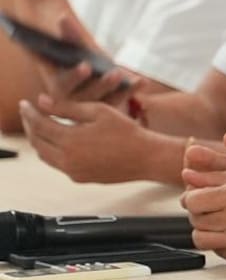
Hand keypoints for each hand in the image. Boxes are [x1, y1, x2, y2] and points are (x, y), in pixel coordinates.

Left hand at [19, 94, 149, 182]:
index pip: (39, 124)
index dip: (30, 113)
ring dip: (39, 140)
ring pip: (44, 155)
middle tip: (29, 114)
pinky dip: (52, 151)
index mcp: (70, 140)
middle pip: (37, 141)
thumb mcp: (99, 111)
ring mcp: (72, 171)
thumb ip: (68, 107)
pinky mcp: (80, 178)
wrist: (147, 157)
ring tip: (41, 127)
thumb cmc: (127, 131)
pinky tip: (59, 141)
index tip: (25, 103)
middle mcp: (67, 159)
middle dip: (30, 126)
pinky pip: (57, 164)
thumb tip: (42, 101)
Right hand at [27, 14, 130, 104]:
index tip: (86, 65)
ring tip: (129, 77)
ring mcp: (93, 104)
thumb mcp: (72, 44)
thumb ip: (70, 34)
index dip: (75, 76)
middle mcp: (74, 100)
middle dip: (101, 85)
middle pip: (87, 96)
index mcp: (57, 88)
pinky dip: (131, 90)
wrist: (81, 62)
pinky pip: (121, 97)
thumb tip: (63, 18)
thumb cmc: (72, 52)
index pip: (64, 85)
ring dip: (118, 89)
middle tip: (114, 74)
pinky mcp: (109, 102)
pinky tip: (141, 81)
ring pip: (106, 100)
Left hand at [180, 169, 225, 265]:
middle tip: (210, 208)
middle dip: (199, 212)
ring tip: (218, 221)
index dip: (193, 197)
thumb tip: (186, 175)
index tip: (199, 196)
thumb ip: (217, 175)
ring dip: (205, 228)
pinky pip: (217, 251)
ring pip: (200, 238)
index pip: (193, 200)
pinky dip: (220, 242)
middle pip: (195, 219)